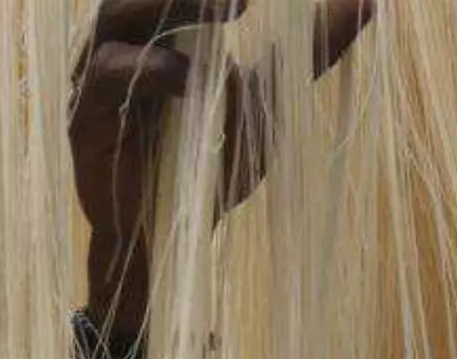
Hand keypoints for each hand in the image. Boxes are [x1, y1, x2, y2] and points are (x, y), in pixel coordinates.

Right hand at [70, 0, 376, 333]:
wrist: (173, 238)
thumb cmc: (213, 165)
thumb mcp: (272, 100)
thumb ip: (311, 52)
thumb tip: (371, 2)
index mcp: (158, 29)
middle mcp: (122, 43)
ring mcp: (97, 78)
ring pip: (118, 15)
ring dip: (171, 4)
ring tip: (229, 7)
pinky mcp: (85, 119)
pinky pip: (112, 74)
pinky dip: (153, 69)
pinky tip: (191, 79)